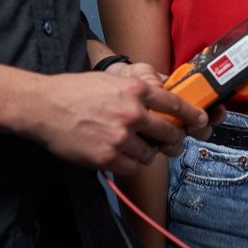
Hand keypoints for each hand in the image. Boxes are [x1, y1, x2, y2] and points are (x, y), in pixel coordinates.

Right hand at [0, 64, 209, 175]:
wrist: (45, 107)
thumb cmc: (76, 91)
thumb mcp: (112, 81)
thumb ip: (138, 90)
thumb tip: (161, 96)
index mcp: (135, 90)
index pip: (175, 103)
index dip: (192, 115)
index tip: (201, 122)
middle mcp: (132, 113)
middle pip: (169, 132)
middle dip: (174, 139)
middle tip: (171, 142)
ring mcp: (120, 137)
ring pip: (151, 154)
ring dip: (148, 152)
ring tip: (134, 146)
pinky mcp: (107, 157)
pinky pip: (132, 167)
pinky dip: (130, 164)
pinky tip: (119, 155)